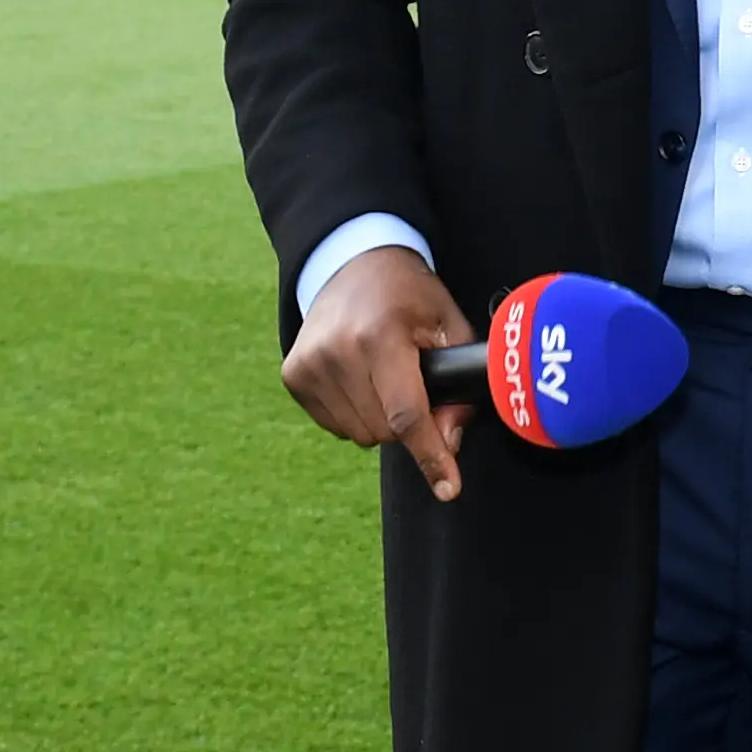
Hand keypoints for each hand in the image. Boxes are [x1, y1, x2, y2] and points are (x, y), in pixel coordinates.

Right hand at [280, 247, 475, 502]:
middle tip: (416, 385)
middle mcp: (337, 351)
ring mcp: (309, 364)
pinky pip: (336, 425)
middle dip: (409, 422)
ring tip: (386, 375)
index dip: (431, 455)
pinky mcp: (293, 375)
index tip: (449, 489)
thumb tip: (450, 440)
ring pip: (360, 434)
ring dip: (381, 419)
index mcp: (380, 335)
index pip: (407, 412)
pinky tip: (361, 377)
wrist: (352, 262)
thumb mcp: (447, 324)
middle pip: (385, 430)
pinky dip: (356, 413)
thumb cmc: (410, 295)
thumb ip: (458, 383)